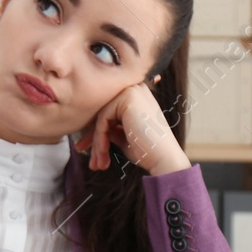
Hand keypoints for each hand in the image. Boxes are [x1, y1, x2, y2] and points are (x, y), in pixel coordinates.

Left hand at [74, 81, 189, 176]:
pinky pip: (103, 119)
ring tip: (98, 163)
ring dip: (97, 143)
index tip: (87, 149)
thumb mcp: (123, 135)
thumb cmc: (147, 150)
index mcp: (135, 95)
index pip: (107, 110)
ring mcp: (131, 91)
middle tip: (92, 161)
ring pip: (100, 117)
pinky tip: (103, 154)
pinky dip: (100, 139)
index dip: (96, 131)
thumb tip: (91, 129)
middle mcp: (134, 88)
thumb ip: (110, 126)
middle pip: (102, 112)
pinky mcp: (127, 98)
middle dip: (93, 138)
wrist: (164, 159)